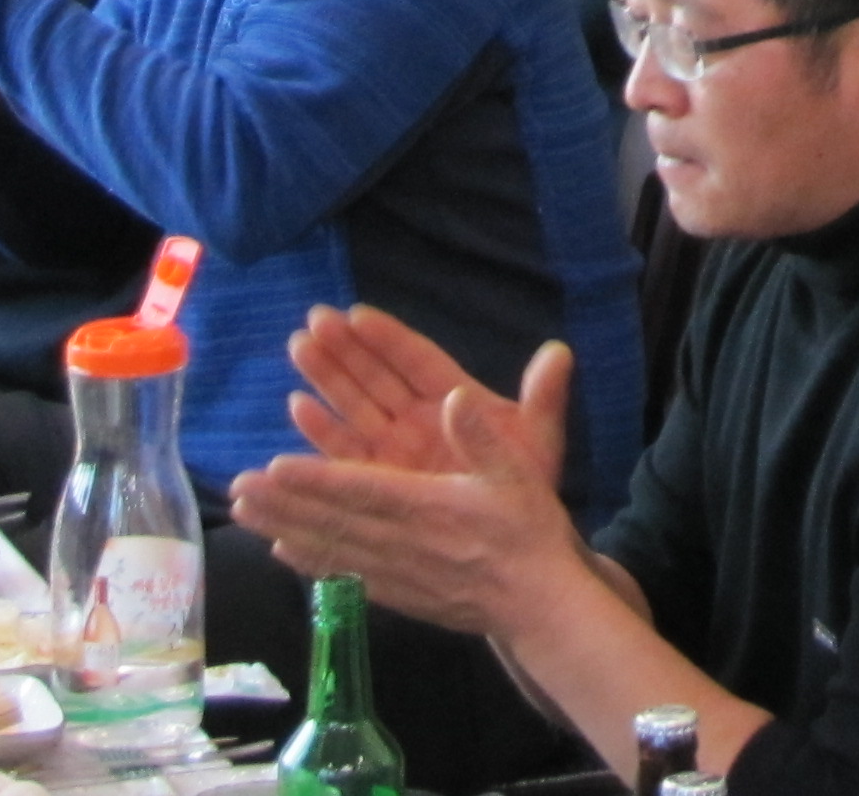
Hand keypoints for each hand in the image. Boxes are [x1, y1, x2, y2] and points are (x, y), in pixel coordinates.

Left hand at [230, 336, 581, 638]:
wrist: (539, 604)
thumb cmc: (529, 532)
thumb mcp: (518, 472)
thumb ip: (482, 435)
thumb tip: (453, 396)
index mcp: (430, 507)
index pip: (362, 490)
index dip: (316, 480)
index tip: (275, 468)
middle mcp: (404, 542)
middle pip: (333, 521)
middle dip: (283, 504)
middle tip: (239, 489)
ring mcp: (397, 573)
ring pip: (330, 548)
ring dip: (284, 530)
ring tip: (244, 515)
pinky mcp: (398, 595)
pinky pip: (346, 577)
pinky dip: (312, 564)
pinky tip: (284, 554)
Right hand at [286, 309, 569, 491]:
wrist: (513, 543)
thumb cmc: (527, 484)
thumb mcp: (539, 440)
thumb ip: (544, 398)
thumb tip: (560, 352)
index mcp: (455, 401)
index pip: (417, 360)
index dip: (389, 337)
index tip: (357, 314)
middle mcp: (419, 419)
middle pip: (377, 376)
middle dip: (346, 348)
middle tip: (314, 320)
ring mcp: (396, 449)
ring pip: (355, 406)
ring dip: (327, 378)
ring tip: (299, 346)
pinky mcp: (379, 481)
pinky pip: (346, 452)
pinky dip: (323, 431)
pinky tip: (298, 407)